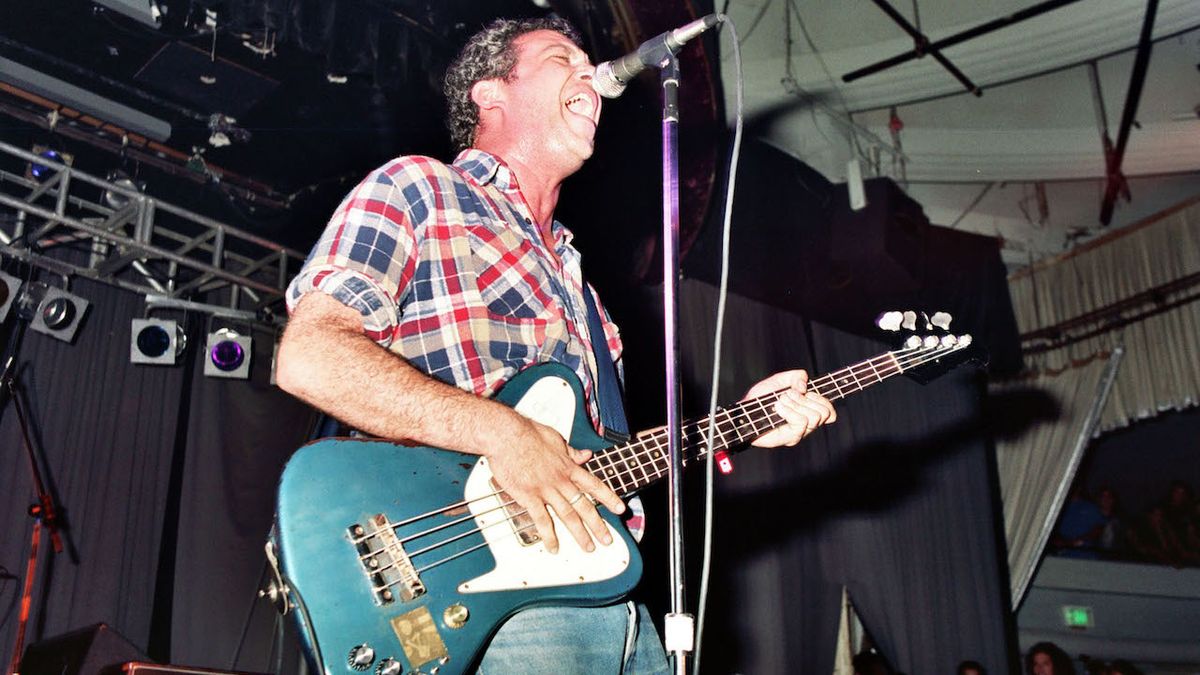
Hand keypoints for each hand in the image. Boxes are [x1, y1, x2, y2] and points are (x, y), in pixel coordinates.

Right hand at [484, 413, 625, 553]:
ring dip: (579, 534)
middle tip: (607, 539)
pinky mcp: (529, 496)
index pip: (594, 485)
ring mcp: (546, 489)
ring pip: (568, 515)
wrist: (505, 435)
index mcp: (568, 467)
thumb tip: (585, 455)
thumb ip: (571, 452)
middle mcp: (560, 480)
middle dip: (598, 524)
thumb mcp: (555, 438)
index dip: (609, 498)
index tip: (620, 509)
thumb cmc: (527, 433)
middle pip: (584, 506)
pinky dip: (548, 535)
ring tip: (588, 547)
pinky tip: (553, 547)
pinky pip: (541, 520)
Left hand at [742, 370, 835, 446]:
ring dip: (795, 404)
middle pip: (825, 412)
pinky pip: (801, 421)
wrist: (744, 412)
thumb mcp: (779, 380)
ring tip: (780, 401)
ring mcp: (800, 432)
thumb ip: (795, 376)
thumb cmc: (760, 399)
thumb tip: (804, 387)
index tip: (807, 391)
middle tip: (788, 395)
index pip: (830, 412)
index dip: (822, 398)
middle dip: (806, 398)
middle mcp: (807, 424)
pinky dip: (789, 410)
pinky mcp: (791, 438)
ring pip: (814, 417)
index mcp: (807, 411)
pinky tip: (778, 408)